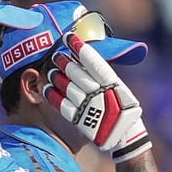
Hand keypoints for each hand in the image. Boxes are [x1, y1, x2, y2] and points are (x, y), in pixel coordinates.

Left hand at [42, 33, 150, 160]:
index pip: (93, 61)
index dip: (79, 48)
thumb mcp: (119, 87)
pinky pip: (63, 105)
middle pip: (77, 74)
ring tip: (50, 70)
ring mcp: (90, 107)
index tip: (68, 37)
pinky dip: (53, 95)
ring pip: (68, 87)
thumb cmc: (122, 107)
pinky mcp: (81, 120)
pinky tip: (47, 88)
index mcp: (112, 83)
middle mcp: (101, 94)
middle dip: (64, 62)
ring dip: (56, 77)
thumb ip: (104, 73)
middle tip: (56, 56)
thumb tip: (85, 55)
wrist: (124, 134)